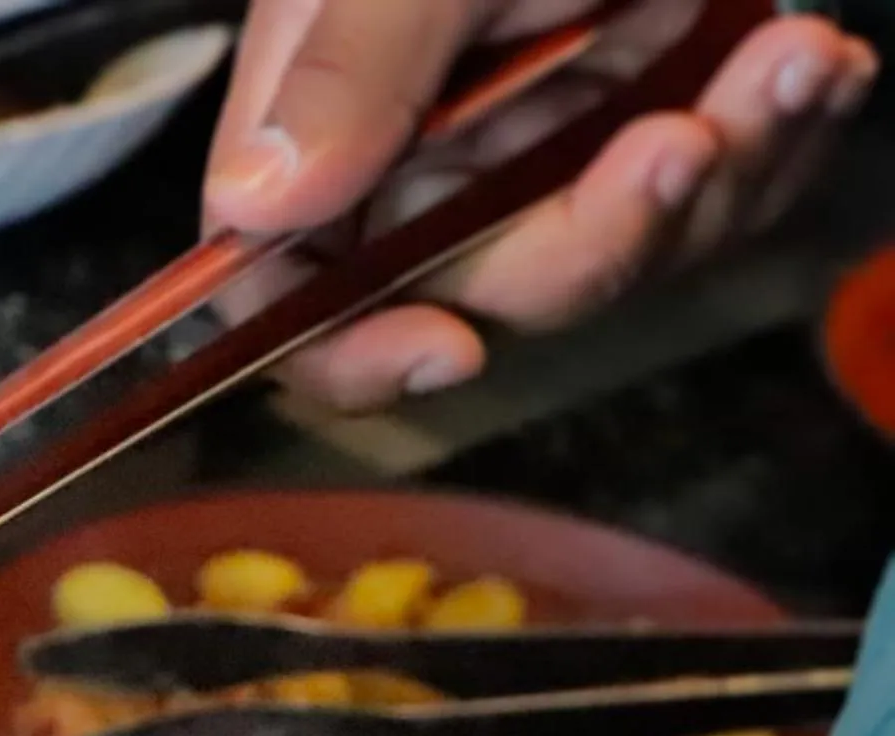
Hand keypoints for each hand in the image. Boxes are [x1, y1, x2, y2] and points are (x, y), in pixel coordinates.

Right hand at [204, 0, 878, 410]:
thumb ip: (348, 60)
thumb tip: (255, 204)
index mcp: (330, 101)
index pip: (288, 283)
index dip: (347, 349)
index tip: (447, 348)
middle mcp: (429, 139)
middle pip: (472, 288)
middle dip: (587, 243)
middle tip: (678, 146)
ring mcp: (544, 132)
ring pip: (606, 257)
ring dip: (713, 187)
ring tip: (786, 67)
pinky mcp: (652, 108)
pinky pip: (706, 198)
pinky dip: (769, 144)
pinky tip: (805, 70)